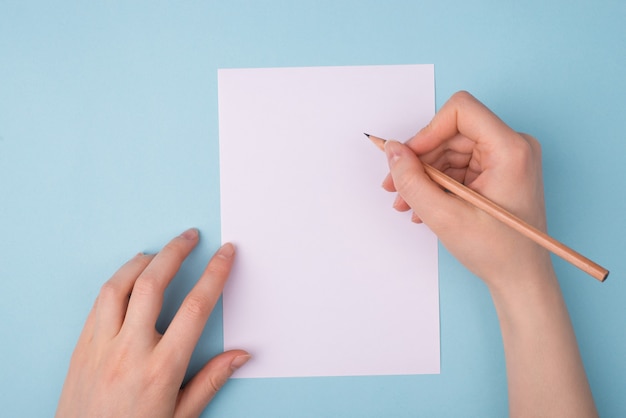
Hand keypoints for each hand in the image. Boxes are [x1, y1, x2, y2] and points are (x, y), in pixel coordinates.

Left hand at [56, 229, 248, 417]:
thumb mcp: (180, 416)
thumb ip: (210, 381)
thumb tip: (240, 355)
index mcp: (162, 368)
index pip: (196, 308)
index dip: (215, 274)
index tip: (226, 253)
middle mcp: (130, 351)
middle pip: (154, 284)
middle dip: (176, 252)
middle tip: (190, 236)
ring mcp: (101, 346)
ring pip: (119, 286)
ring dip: (141, 261)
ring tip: (158, 252)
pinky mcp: (82, 347)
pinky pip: (98, 303)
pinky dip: (117, 282)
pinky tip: (129, 279)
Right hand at [383, 91, 551, 289]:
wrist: (520, 279)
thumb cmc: (497, 251)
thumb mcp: (444, 216)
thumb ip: (412, 180)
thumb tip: (392, 151)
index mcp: (510, 149)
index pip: (460, 110)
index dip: (427, 131)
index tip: (408, 158)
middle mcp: (512, 146)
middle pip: (451, 132)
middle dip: (420, 160)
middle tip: (395, 186)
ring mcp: (506, 158)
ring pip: (450, 150)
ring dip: (424, 175)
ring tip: (407, 202)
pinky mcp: (498, 171)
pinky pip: (458, 165)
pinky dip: (437, 183)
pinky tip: (422, 205)